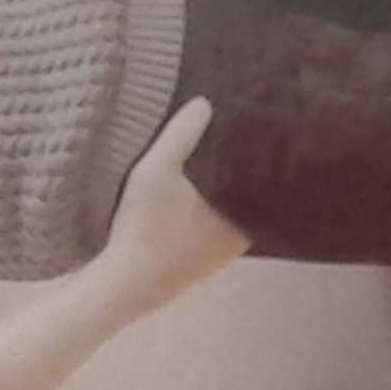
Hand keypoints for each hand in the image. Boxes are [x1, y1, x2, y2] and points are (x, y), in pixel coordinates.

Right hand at [103, 98, 251, 310]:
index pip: (267, 179)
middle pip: (251, 194)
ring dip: (225, 190)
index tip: (261, 129)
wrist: (123, 286)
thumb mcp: (156, 170)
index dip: (263, 154)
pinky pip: (216, 226)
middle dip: (244, 169)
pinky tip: (197, 192)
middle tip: (240, 133)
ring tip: (220, 154)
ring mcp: (222, 254)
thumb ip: (181, 133)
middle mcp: (241, 238)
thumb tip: (204, 103)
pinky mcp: (202, 263)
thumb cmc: (144, 228)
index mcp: (243, 217)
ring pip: (233, 211)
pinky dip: (210, 209)